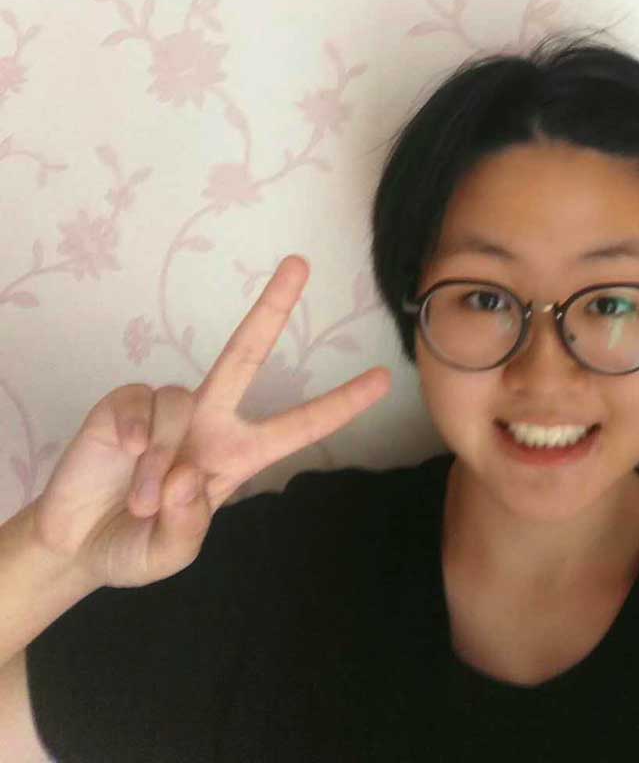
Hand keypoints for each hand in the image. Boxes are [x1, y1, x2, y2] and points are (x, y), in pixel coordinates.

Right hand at [31, 255, 390, 588]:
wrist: (75, 545)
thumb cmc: (136, 545)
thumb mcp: (169, 555)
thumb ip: (186, 527)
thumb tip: (189, 475)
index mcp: (238, 455)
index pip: (300, 426)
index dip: (341, 403)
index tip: (383, 378)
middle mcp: (210, 420)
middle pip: (247, 354)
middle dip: (271, 306)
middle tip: (300, 262)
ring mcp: (169, 408)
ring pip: (182, 404)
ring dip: (160, 463)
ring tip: (141, 501)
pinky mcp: (126, 403)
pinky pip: (143, 403)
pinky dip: (137, 434)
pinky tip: (125, 457)